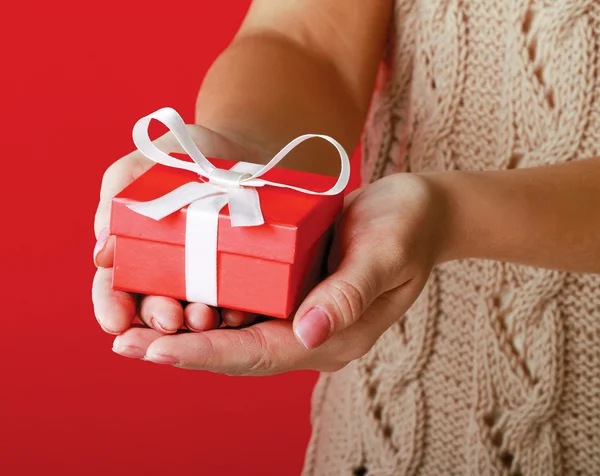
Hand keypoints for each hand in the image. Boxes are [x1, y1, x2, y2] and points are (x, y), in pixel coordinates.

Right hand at [92, 123, 262, 346]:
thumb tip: (102, 256)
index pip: (114, 290)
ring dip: (197, 321)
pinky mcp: (241, 275)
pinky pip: (238, 298)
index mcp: (134, 255)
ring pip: (195, 311)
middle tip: (169, 319)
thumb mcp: (137, 167)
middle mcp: (168, 274)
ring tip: (203, 318)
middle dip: (158, 317)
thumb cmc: (176, 155)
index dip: (111, 308)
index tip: (116, 321)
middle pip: (155, 307)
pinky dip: (236, 307)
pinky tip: (238, 310)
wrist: (234, 147)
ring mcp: (205, 278)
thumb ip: (114, 201)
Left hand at [113, 172, 450, 373]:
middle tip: (122, 343)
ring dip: (184, 332)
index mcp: (334, 335)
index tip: (156, 352)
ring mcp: (301, 314)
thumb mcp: (385, 253)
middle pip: (238, 352)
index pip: (262, 353)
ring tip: (130, 326)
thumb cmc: (407, 228)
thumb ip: (348, 295)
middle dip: (181, 350)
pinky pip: (243, 306)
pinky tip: (172, 294)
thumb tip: (307, 335)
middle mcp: (311, 333)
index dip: (208, 354)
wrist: (421, 210)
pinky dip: (205, 304)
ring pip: (234, 333)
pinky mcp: (293, 291)